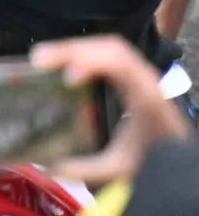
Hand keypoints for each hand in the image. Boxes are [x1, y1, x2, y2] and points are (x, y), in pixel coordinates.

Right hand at [29, 35, 189, 184]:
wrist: (176, 155)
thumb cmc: (151, 157)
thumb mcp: (118, 166)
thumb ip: (84, 169)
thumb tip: (47, 166)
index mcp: (144, 95)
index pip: (120, 65)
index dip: (92, 63)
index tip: (67, 78)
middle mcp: (143, 78)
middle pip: (109, 47)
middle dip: (72, 49)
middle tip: (38, 60)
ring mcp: (139, 73)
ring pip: (107, 46)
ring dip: (74, 48)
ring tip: (42, 58)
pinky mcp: (132, 75)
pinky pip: (107, 54)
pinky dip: (82, 54)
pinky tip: (61, 64)